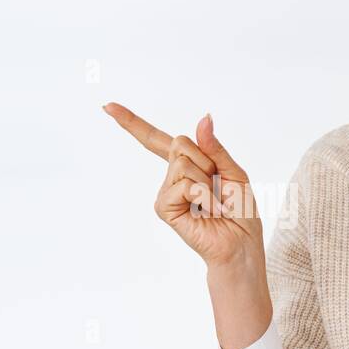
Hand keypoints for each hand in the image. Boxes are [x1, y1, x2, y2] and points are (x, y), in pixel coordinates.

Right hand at [102, 102, 262, 269]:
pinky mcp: (164, 208)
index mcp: (187, 164)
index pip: (155, 139)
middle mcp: (172, 177)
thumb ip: (214, 146)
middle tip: (216, 185)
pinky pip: (185, 186)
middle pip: (179, 143)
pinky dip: (204, 195)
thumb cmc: (240, 210)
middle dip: (206, 160)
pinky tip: (210, 210)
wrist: (240, 243)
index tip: (107, 106)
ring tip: (214, 201)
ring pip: (182, 164)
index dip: (131, 122)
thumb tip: (203, 117)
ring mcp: (165, 192)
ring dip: (207, 181)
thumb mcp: (233, 170)